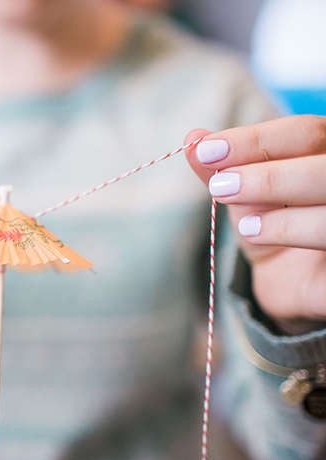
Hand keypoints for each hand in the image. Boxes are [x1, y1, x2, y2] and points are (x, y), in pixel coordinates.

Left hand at [185, 115, 325, 332]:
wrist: (294, 281)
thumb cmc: (275, 225)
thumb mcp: (244, 196)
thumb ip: (222, 167)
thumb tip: (193, 138)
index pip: (306, 132)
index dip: (256, 139)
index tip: (207, 150)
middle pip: (323, 165)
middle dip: (269, 176)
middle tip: (220, 187)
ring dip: (279, 204)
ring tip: (242, 222)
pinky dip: (290, 231)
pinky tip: (255, 233)